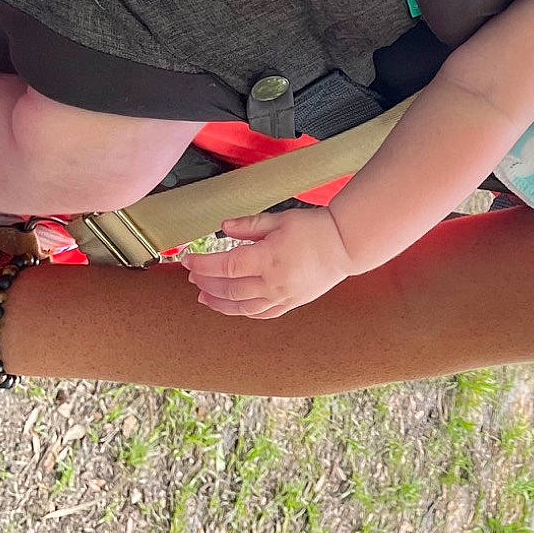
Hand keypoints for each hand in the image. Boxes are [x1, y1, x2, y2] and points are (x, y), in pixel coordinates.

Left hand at [182, 207, 355, 318]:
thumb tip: (223, 227)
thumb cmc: (315, 228)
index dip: (202, 264)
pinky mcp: (290, 303)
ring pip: (241, 307)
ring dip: (218, 302)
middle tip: (191, 274)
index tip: (187, 259)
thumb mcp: (280, 219)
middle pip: (228, 289)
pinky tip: (232, 306)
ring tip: (203, 295)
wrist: (346, 245)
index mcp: (268, 258)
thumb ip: (249, 224)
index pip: (225, 265)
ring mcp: (281, 296)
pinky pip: (260, 313)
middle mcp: (272, 282)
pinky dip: (242, 311)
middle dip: (205, 282)